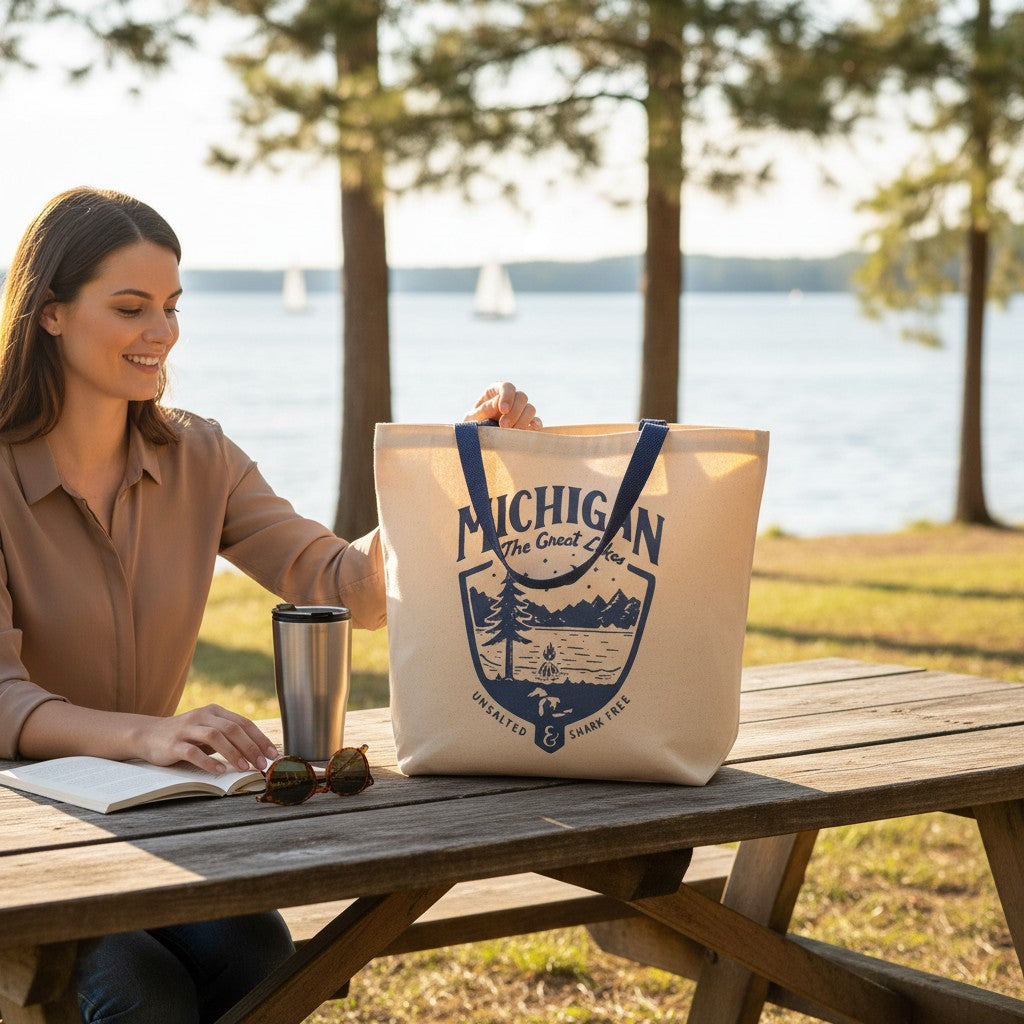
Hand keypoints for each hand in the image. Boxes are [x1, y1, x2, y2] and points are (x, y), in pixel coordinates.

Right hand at [138, 705, 278, 774]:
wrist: (148, 735)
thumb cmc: (185, 736)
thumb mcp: (208, 730)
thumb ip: (228, 737)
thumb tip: (257, 752)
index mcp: (215, 711)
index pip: (243, 723)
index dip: (260, 739)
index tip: (272, 754)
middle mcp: (202, 716)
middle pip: (232, 729)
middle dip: (251, 747)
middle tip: (262, 764)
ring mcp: (187, 729)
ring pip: (215, 737)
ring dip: (233, 753)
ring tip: (245, 768)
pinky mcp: (173, 744)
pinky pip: (193, 752)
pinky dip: (209, 762)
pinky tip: (220, 771)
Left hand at [465, 382, 541, 429]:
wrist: (476, 441)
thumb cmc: (472, 426)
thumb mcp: (472, 418)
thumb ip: (483, 409)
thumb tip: (497, 403)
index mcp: (495, 391)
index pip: (507, 386)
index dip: (507, 396)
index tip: (503, 409)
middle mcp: (510, 399)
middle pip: (521, 397)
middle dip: (514, 412)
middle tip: (504, 425)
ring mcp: (519, 411)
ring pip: (530, 408)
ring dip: (523, 420)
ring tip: (511, 432)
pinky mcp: (526, 423)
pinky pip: (536, 421)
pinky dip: (536, 424)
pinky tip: (531, 429)